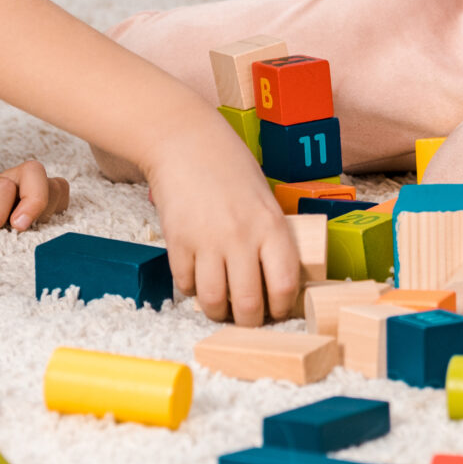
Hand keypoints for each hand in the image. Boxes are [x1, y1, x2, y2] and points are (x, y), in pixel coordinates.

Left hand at [0, 152, 68, 235]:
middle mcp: (3, 181)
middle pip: (35, 174)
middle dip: (34, 203)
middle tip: (16, 228)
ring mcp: (19, 188)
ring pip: (53, 185)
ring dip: (47, 208)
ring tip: (23, 229)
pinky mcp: (27, 197)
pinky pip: (58, 195)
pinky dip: (56, 209)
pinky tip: (36, 226)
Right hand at [141, 120, 304, 326]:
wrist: (185, 142)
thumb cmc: (229, 166)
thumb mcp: (264, 197)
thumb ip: (270, 235)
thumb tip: (274, 278)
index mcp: (271, 225)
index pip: (284, 285)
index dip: (281, 308)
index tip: (276, 311)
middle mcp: (241, 237)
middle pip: (248, 304)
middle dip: (249, 321)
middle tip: (246, 319)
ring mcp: (207, 242)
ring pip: (214, 301)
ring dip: (217, 312)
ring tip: (220, 307)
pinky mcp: (178, 243)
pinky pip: (185, 285)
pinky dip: (191, 289)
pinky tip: (197, 278)